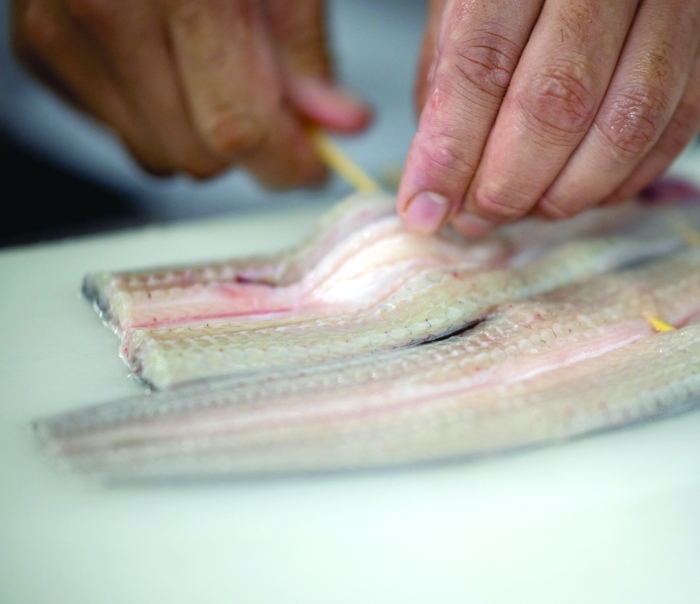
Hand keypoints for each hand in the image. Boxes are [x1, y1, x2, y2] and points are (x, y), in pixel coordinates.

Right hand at [11, 0, 370, 186]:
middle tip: (271, 104)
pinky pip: (116, 129)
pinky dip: (153, 112)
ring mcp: (58, 27)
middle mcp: (104, 4)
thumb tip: (337, 124)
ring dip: (198, 132)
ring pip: (154, 152)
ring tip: (212, 63)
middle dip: (247, 145)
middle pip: (195, 151)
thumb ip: (305, 49)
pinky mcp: (35, 47)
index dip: (286, 161)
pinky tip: (164, 57)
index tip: (312, 164)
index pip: (237, 125)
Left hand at [399, 0, 699, 236]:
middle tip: (478, 217)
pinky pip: (679, 128)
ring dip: (568, 192)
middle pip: (558, 101)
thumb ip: (456, 59)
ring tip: (529, 209)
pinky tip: (589, 191)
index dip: (451, 147)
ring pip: (626, 127)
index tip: (426, 206)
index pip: (483, 60)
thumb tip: (441, 164)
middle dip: (509, 181)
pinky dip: (627, 178)